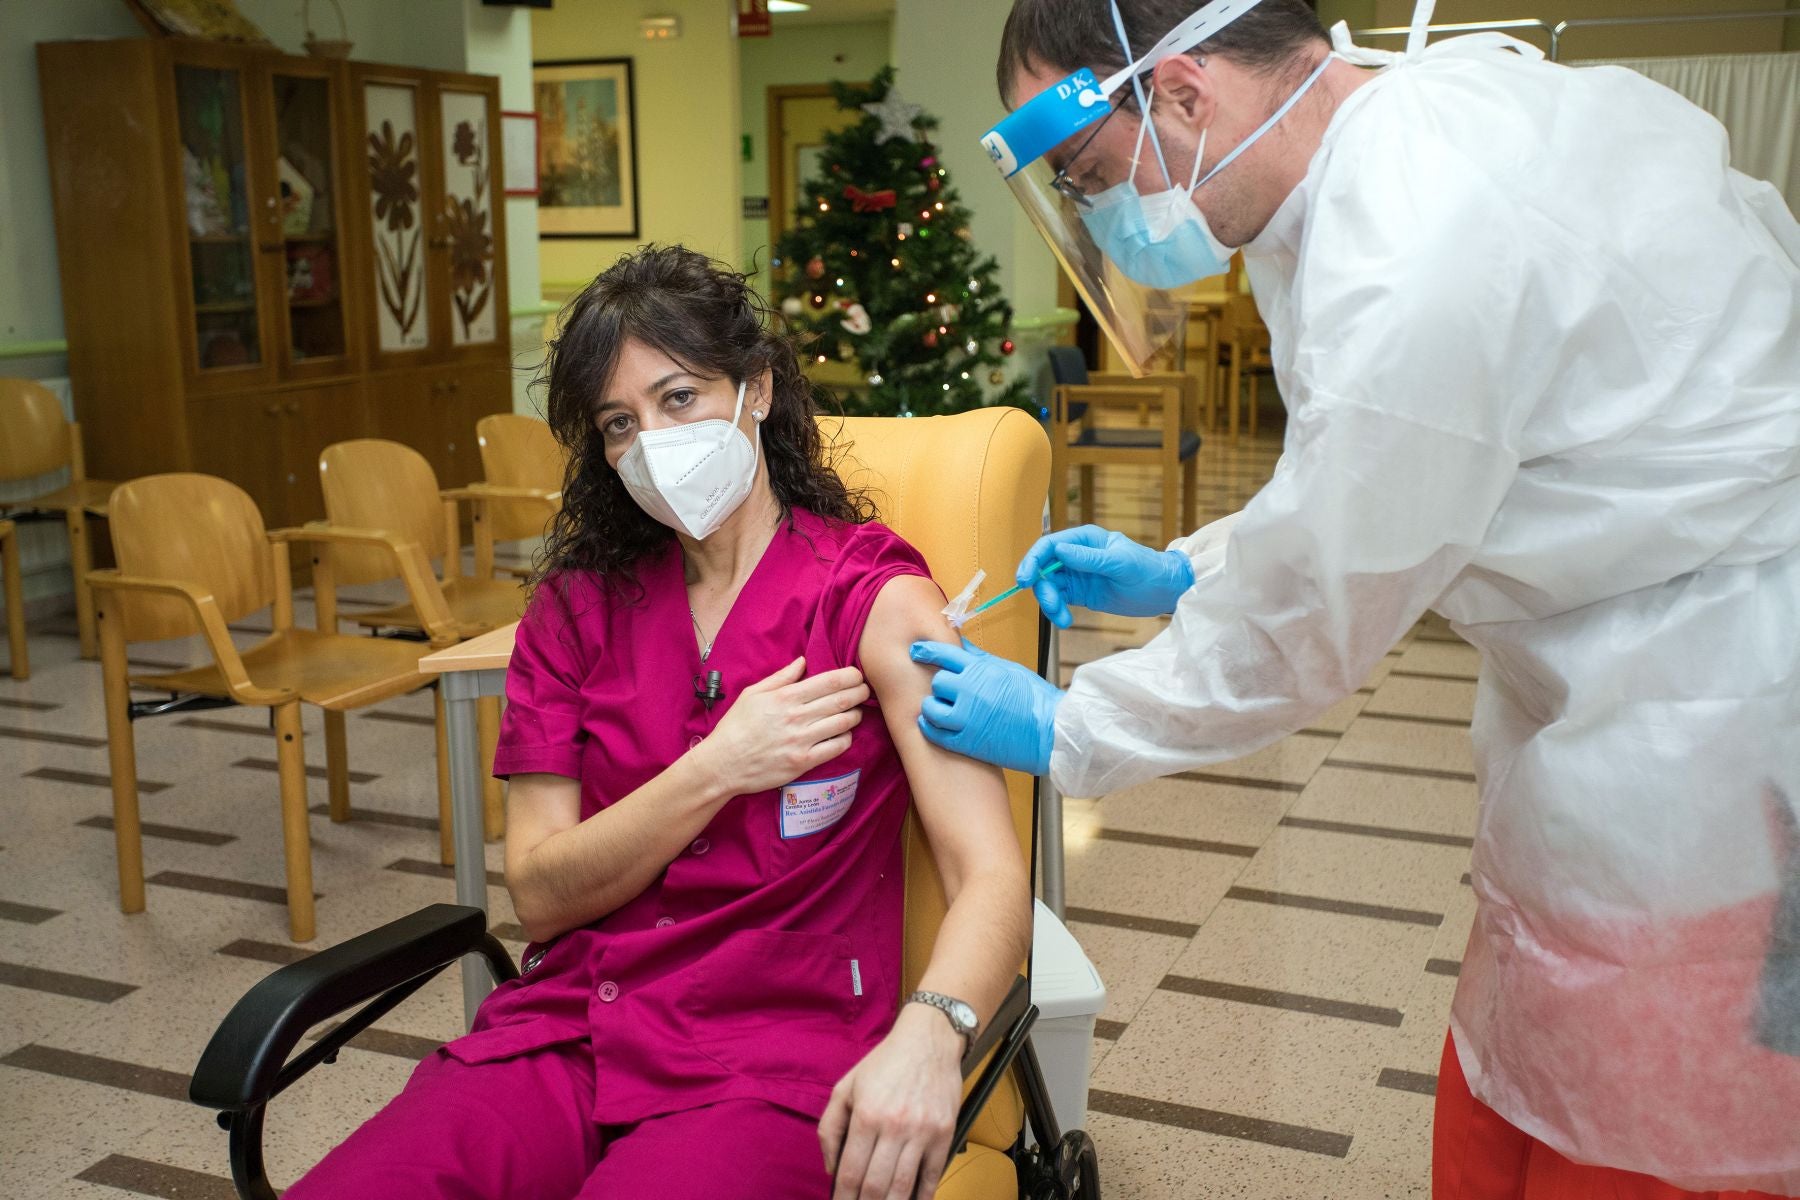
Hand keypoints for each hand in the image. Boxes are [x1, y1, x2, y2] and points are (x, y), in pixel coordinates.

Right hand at [691, 657, 867, 794]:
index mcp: (786, 697)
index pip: (829, 681)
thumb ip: (781, 677)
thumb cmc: (735, 727)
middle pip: (842, 700)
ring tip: (856, 711)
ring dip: (855, 715)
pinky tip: (844, 733)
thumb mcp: (753, 694)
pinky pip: (836, 747)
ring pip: (844, 723)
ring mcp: (802, 741)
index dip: (850, 676)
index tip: (858, 675)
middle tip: (865, 690)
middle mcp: (797, 716)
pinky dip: (846, 738)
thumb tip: (803, 661)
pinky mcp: (804, 762)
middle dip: (859, 693)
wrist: (723, 764)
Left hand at [820, 1004, 962, 1199]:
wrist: (928, 1041)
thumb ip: (830, 1128)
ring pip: (903, 1186)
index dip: (843, 1197)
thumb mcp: (846, 1087)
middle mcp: (894, 1126)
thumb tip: (830, 1168)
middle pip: (876, 1185)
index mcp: (866, 1115)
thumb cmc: (884, 1063)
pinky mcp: (944, 1133)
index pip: (850, 1171)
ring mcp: (922, 1132)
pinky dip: (922, 1196)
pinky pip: (932, 1175)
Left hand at [910, 640, 1061, 775]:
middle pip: (937, 682)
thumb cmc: (1035, 699)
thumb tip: (961, 645)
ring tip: (939, 709)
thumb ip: (982, 658)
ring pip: (931, 708)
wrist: (1052, 732)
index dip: (926, 651)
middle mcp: (971, 691)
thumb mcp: (1009, 669)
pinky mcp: (968, 742)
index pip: (944, 654)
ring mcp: (968, 718)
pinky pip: (936, 734)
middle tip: (947, 691)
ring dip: (932, 707)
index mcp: (982, 670)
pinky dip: (930, 728)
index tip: (916, 651)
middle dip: (940, 685)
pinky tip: (931, 724)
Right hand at [1016, 525, 1195, 626]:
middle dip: (1043, 589)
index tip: (1024, 580)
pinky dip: (1057, 611)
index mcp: (1084, 539)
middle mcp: (1075, 555)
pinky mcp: (1079, 593)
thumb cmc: (1148, 570)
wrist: (1163, 591)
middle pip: (1044, 568)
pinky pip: (1058, 600)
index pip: (1049, 546)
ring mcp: (1076, 575)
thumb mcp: (1120, 563)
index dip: (1032, 560)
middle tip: (1052, 607)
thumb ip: (1090, 558)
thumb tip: (1060, 551)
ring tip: (1063, 620)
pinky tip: (1066, 621)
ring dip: (1050, 604)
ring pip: (1049, 587)